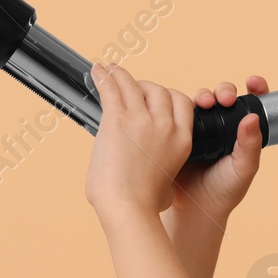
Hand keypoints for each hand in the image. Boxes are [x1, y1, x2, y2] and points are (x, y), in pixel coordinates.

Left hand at [85, 62, 194, 217]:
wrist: (129, 208)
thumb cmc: (144, 205)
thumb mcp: (167, 188)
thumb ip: (165, 177)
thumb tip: (160, 184)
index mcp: (181, 140)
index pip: (181, 102)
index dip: (167, 95)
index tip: (154, 96)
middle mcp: (165, 125)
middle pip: (158, 90)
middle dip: (144, 86)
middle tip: (129, 87)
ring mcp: (142, 120)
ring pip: (133, 85)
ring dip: (120, 75)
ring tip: (109, 69)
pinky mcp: (118, 120)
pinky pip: (112, 89)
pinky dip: (103, 77)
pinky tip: (96, 71)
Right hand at [169, 76, 267, 223]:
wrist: (193, 207)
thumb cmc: (224, 190)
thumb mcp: (244, 168)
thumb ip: (250, 145)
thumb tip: (252, 117)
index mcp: (242, 131)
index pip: (251, 103)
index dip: (255, 88)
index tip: (253, 82)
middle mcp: (222, 125)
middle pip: (223, 96)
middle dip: (224, 90)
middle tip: (225, 98)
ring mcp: (200, 127)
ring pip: (201, 100)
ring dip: (203, 95)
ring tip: (204, 103)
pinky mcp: (179, 130)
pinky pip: (179, 110)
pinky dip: (180, 103)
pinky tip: (181, 106)